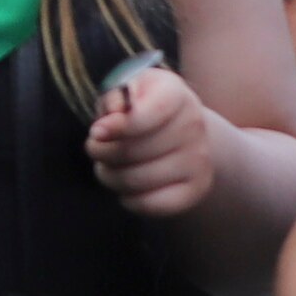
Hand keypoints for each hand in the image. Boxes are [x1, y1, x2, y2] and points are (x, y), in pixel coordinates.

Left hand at [85, 61, 219, 218]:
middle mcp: (193, 125)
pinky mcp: (198, 189)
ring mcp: (200, 159)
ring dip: (110, 176)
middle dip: (102, 152)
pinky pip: (152, 204)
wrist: (179, 131)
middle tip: (95, 148)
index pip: (149, 113)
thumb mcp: (125, 91)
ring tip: (106, 166)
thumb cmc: (140, 107)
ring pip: (138, 180)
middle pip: (134, 151)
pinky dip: (129, 200)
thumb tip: (114, 114)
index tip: (96, 132)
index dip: (118, 126)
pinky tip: (125, 189)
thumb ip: (114, 98)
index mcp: (174, 94)